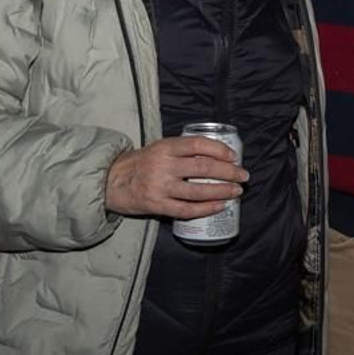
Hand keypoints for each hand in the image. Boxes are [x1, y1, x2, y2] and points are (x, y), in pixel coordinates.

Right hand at [104, 136, 247, 218]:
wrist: (110, 181)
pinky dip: (206, 209)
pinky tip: (220, 206)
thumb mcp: (159, 148)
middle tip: (243, 176)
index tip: (234, 156)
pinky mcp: (157, 205)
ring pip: (198, 191)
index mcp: (165, 147)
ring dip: (222, 191)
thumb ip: (182, 150)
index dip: (220, 149)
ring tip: (236, 192)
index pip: (198, 144)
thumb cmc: (141, 163)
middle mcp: (163, 165)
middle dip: (229, 172)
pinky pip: (187, 209)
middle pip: (203, 168)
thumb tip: (217, 156)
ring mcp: (160, 186)